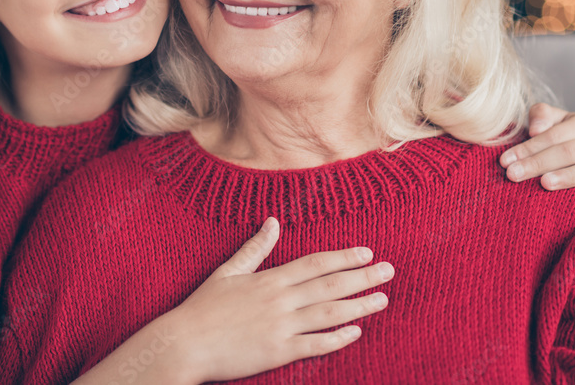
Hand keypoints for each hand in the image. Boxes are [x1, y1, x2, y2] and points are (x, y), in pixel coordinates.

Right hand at [164, 216, 392, 383]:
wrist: (184, 343)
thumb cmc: (203, 308)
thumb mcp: (228, 271)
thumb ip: (255, 248)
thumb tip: (273, 221)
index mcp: (269, 279)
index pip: (315, 264)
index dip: (343, 257)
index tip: (367, 253)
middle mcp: (279, 300)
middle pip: (329, 285)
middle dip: (362, 277)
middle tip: (389, 271)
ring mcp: (280, 327)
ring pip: (328, 314)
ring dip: (358, 305)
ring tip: (382, 299)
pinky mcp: (277, 352)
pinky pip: (314, 345)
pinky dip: (337, 338)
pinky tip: (356, 332)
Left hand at [499, 103, 574, 201]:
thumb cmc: (560, 141)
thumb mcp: (550, 123)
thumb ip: (541, 115)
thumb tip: (536, 129)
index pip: (553, 135)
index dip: (528, 148)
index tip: (505, 161)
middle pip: (568, 152)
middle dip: (538, 163)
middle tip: (514, 175)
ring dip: (569, 176)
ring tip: (545, 183)